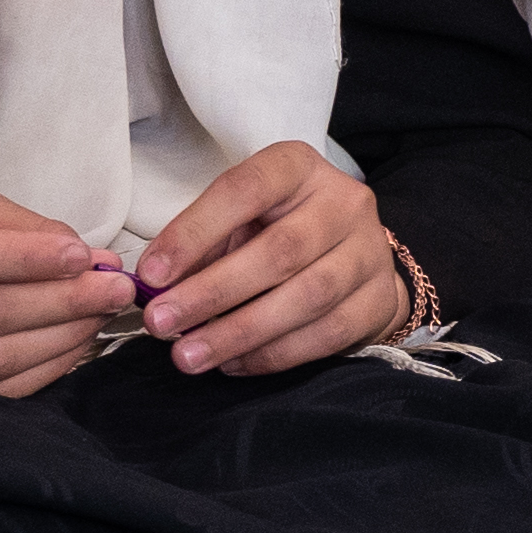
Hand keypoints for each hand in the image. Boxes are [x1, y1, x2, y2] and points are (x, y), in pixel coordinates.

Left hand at [133, 141, 417, 376]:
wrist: (354, 259)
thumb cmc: (278, 233)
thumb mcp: (239, 222)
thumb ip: (201, 247)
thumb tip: (154, 289)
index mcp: (298, 168)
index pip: (245, 190)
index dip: (194, 233)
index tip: (151, 275)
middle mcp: (343, 202)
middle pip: (281, 250)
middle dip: (212, 292)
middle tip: (163, 323)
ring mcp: (369, 252)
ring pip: (308, 297)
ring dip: (240, 332)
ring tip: (190, 356)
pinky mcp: (379, 299)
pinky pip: (327, 334)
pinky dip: (273, 354)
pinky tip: (233, 364)